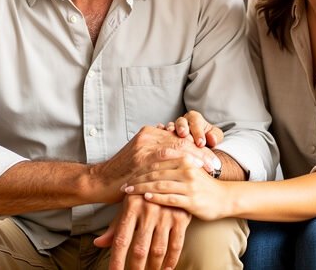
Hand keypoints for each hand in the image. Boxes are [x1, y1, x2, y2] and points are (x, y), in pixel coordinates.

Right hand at [92, 126, 218, 202]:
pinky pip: (166, 157)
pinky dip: (183, 163)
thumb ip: (157, 152)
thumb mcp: (142, 158)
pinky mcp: (141, 157)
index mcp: (150, 133)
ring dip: (196, 158)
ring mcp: (145, 145)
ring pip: (178, 147)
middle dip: (201, 152)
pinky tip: (194, 170)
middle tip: (215, 163)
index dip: (198, 147)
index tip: (211, 158)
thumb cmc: (123, 174)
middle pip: (182, 140)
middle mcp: (149, 135)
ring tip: (210, 168)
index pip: (180, 138)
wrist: (99, 181)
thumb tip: (176, 151)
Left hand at [93, 193, 190, 269]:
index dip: (116, 260)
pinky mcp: (181, 217)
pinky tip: (166, 269)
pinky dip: (171, 260)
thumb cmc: (145, 196)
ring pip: (158, 250)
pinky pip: (176, 245)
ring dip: (153, 268)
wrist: (172, 177)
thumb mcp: (129, 207)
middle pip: (139, 249)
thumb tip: (98, 243)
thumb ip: (115, 227)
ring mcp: (166, 213)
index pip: (120, 240)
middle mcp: (148, 209)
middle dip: (135, 268)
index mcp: (131, 206)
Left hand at [121, 155, 231, 220]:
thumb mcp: (190, 167)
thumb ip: (174, 161)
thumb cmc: (202, 184)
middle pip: (155, 172)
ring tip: (129, 192)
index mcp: (185, 159)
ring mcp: (190, 185)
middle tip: (123, 184)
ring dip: (142, 188)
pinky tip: (145, 198)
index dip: (140, 166)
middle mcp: (187, 170)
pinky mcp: (192, 200)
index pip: (157, 160)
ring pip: (160, 184)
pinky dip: (156, 198)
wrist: (224, 198)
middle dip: (137, 178)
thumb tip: (153, 154)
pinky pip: (169, 198)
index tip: (127, 173)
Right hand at [157, 111, 223, 148]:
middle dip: (182, 127)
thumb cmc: (207, 139)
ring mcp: (172, 128)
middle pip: (181, 122)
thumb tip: (212, 138)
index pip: (196, 121)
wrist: (199, 145)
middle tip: (184, 134)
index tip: (201, 143)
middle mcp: (183, 121)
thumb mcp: (214, 137)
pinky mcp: (165, 135)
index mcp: (195, 118)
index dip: (198, 132)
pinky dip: (160, 132)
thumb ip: (215, 136)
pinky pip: (161, 132)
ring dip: (170, 129)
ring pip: (170, 126)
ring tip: (171, 133)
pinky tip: (159, 133)